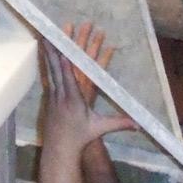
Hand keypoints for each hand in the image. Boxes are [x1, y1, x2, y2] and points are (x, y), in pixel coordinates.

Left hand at [41, 35, 134, 154]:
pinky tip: (43, 49)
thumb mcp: (100, 128)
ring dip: (49, 51)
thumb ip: (119, 123)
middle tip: (55, 34)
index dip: (66, 66)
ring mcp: (53, 94)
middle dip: (59, 50)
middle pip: (59, 69)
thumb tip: (138, 124)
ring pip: (51, 68)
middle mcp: (61, 95)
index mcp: (74, 101)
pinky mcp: (50, 95)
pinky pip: (47, 73)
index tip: (65, 51)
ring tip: (46, 35)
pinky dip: (46, 60)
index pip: (70, 81)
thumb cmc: (81, 136)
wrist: (60, 148)